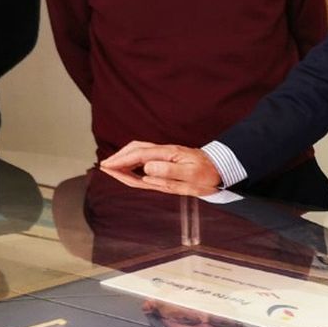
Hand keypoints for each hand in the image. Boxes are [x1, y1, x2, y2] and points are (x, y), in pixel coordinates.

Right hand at [100, 141, 221, 195]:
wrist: (222, 168)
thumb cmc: (208, 174)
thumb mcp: (190, 176)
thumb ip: (168, 172)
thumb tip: (146, 169)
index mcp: (168, 154)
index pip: (138, 156)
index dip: (121, 161)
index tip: (107, 167)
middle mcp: (165, 152)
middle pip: (135, 149)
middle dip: (119, 157)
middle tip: (105, 167)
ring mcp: (167, 154)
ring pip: (139, 152)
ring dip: (124, 158)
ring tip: (112, 167)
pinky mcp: (169, 159)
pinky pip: (147, 157)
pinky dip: (134, 161)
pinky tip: (130, 168)